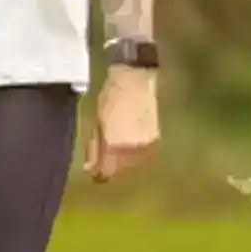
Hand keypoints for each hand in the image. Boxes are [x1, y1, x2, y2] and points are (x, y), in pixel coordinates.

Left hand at [85, 66, 158, 182]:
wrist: (138, 78)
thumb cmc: (112, 95)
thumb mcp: (96, 120)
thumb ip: (94, 146)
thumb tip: (91, 169)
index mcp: (116, 145)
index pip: (108, 171)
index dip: (100, 173)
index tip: (94, 173)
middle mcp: (135, 150)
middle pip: (122, 170)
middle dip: (112, 168)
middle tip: (103, 163)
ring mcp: (150, 145)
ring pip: (134, 163)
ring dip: (124, 162)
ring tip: (115, 154)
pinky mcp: (159, 139)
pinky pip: (144, 153)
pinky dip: (135, 153)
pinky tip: (128, 146)